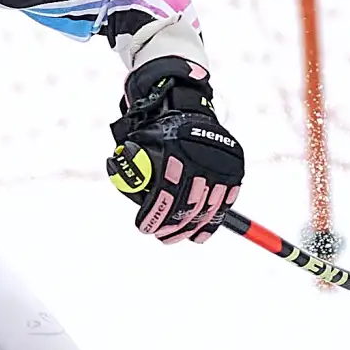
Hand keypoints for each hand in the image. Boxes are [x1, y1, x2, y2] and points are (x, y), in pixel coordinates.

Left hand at [106, 56, 243, 242]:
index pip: (166, 193)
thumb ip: (128, 162)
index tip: (144, 228)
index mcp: (176, 150)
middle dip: (171, 226)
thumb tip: (115, 175)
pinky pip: (224, 205)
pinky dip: (212, 224)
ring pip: (206, 210)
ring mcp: (221, 167)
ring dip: (189, 229)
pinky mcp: (234, 173)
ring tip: (173, 236)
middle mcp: (202, 158)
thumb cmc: (160, 133)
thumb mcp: (139, 141)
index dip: (155, 215)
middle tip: (160, 235)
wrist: (191, 113)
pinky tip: (198, 235)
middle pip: (188, 206)